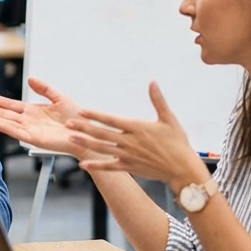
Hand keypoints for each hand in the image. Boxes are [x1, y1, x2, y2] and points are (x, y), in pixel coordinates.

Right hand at [0, 77, 105, 159]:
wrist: (87, 133)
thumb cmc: (77, 119)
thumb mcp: (59, 98)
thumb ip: (44, 89)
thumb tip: (30, 78)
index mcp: (33, 111)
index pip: (10, 105)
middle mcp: (29, 121)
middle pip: (4, 114)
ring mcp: (30, 130)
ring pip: (7, 123)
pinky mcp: (35, 139)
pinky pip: (16, 132)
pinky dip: (4, 127)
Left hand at [68, 81, 208, 186]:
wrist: (182, 168)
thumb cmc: (177, 143)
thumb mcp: (169, 119)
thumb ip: (158, 100)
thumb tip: (153, 82)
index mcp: (137, 127)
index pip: (111, 119)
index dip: (95, 115)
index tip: (81, 111)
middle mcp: (129, 141)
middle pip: (102, 133)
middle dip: (83, 128)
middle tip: (68, 123)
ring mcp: (127, 156)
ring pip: (102, 149)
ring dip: (85, 144)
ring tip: (70, 139)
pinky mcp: (129, 167)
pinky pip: (109, 166)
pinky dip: (96, 165)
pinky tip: (83, 165)